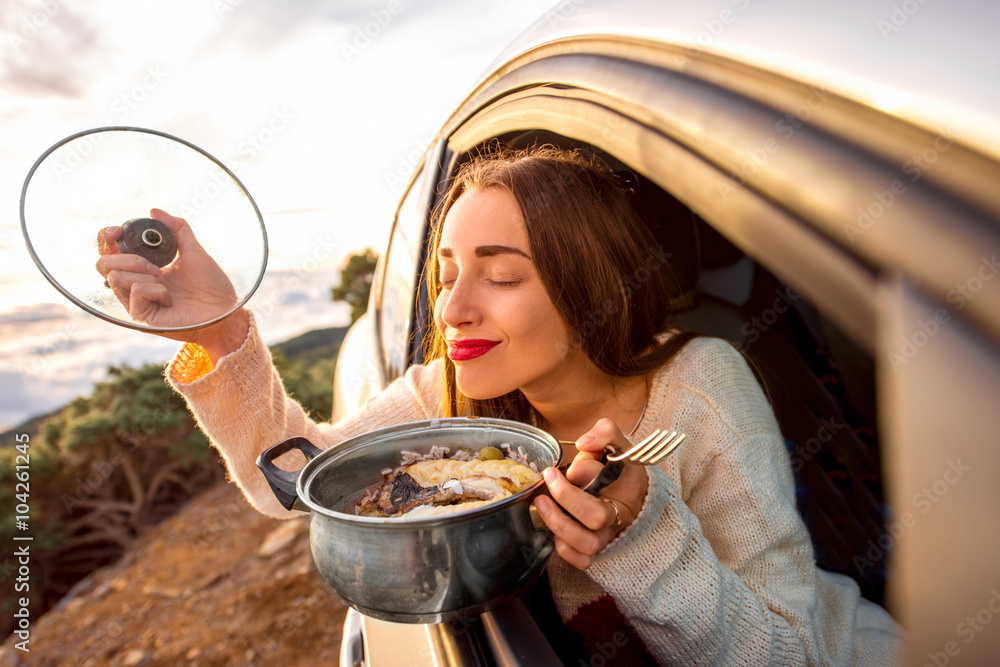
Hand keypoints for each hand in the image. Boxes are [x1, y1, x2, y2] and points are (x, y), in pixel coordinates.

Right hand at [96, 209, 248, 360]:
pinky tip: (169, 299)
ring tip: (164, 278)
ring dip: (141, 271)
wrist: (225, 311)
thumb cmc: (212, 286)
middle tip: (155, 265)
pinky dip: (154, 290)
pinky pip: (135, 292)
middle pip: (103, 264)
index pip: (110, 252)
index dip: (106, 238)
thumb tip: (154, 210)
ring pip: (114, 277)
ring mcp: (137, 302)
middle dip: (126, 257)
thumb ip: (177, 229)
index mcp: (143, 268)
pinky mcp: (142, 317)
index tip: (118, 230)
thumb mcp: (194, 251)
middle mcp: (136, 284)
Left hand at [533, 418, 648, 569]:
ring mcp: (607, 537)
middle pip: (595, 520)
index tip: (554, 470)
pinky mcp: (594, 548)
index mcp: (627, 493)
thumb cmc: (620, 466)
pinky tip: (553, 530)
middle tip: (545, 483)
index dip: (577, 484)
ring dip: (560, 526)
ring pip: (587, 546)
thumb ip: (605, 432)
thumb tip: (584, 443)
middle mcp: (618, 519)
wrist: (630, 489)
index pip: (605, 491)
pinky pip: (583, 561)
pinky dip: (566, 551)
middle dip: (565, 502)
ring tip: (541, 504)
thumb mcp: (618, 443)